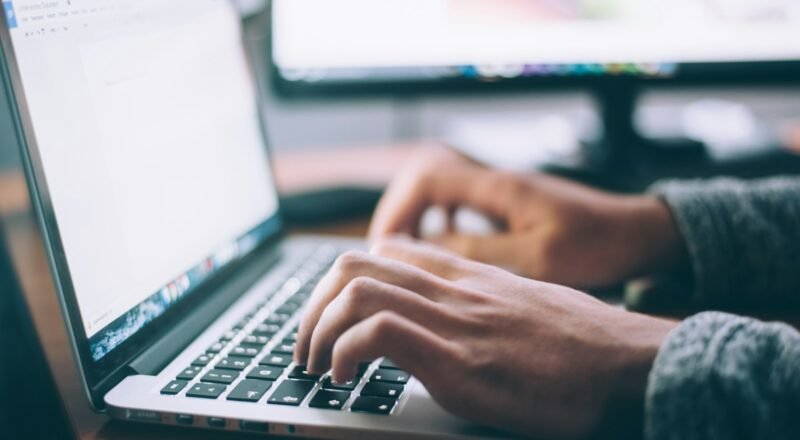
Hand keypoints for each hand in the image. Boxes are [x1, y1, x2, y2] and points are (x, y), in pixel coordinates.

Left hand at [295, 238, 676, 438]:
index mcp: (470, 277)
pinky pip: (379, 333)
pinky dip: (345, 353)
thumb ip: (487, 305)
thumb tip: (461, 324)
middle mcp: (455, 290)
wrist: (635, 365)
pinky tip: (345, 379)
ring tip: (316, 365)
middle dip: (313, 305)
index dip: (345, 280)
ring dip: (317, 329)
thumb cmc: (589, 346)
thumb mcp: (529, 308)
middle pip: (356, 263)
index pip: (388, 251)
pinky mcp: (460, 362)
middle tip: (307, 345)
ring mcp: (456, 321)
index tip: (333, 316)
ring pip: (356, 290)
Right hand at [369, 148, 684, 288]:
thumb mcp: (537, 258)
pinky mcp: (509, 205)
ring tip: (406, 253)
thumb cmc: (597, 245)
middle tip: (386, 252)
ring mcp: (502, 191)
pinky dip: (440, 221)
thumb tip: (428, 251)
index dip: (397, 209)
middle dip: (399, 213)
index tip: (385, 246)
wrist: (638, 233)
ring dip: (417, 217)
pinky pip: (459, 203)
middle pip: (424, 178)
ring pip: (440, 190)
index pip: (427, 178)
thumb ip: (480, 252)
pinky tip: (442, 248)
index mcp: (499, 188)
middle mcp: (495, 182)